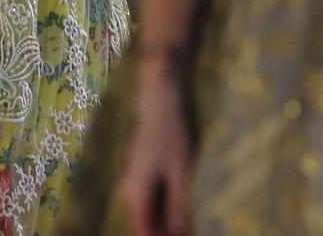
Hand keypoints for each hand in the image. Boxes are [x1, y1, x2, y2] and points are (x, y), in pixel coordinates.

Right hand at [121, 69, 193, 235]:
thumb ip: (178, 206)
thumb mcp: (181, 173)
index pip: (143, 231)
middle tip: (190, 231)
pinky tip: (185, 206)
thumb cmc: (173, 134)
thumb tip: (179, 234)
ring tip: (190, 223)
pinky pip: (153, 198)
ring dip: (167, 221)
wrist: (162, 100)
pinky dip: (167, 206)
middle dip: (165, 231)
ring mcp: (136, 180)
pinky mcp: (144, 172)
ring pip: (150, 211)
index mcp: (137, 193)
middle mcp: (131, 189)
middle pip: (145, 223)